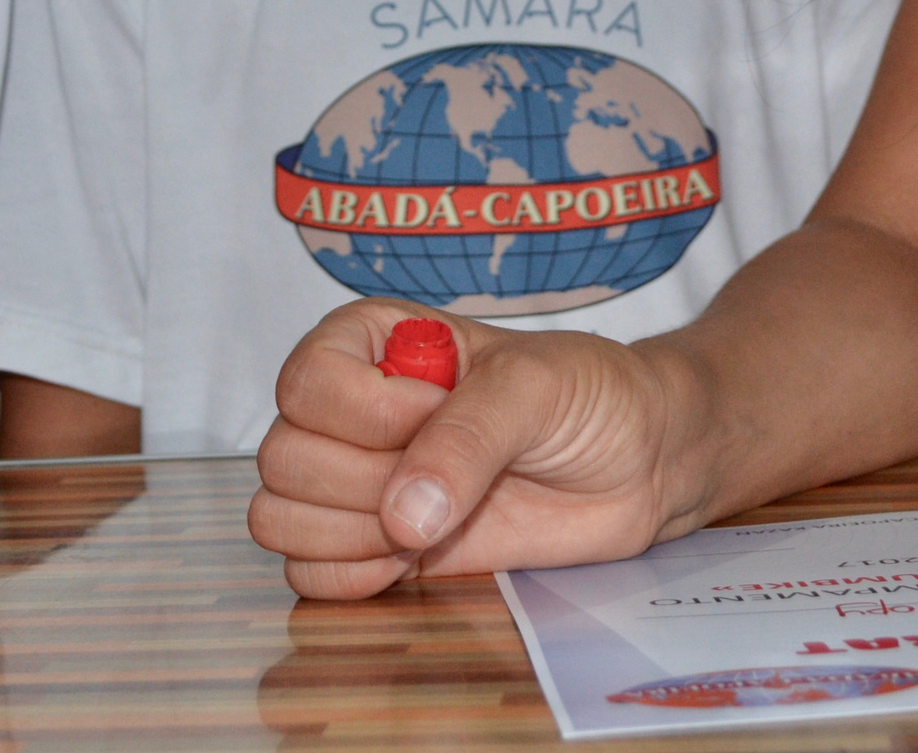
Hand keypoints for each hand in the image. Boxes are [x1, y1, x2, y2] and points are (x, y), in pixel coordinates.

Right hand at [250, 300, 697, 599]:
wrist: (637, 464)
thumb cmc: (589, 396)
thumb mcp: (534, 389)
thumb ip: (466, 440)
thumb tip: (400, 518)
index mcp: (369, 340)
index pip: (305, 384)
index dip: (367, 416)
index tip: (439, 413)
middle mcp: (346, 408)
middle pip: (284, 459)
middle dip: (366, 482)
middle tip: (450, 477)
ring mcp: (355, 479)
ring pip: (280, 518)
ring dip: (354, 534)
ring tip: (434, 520)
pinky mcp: (370, 544)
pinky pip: (306, 573)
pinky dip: (352, 576)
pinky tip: (415, 559)